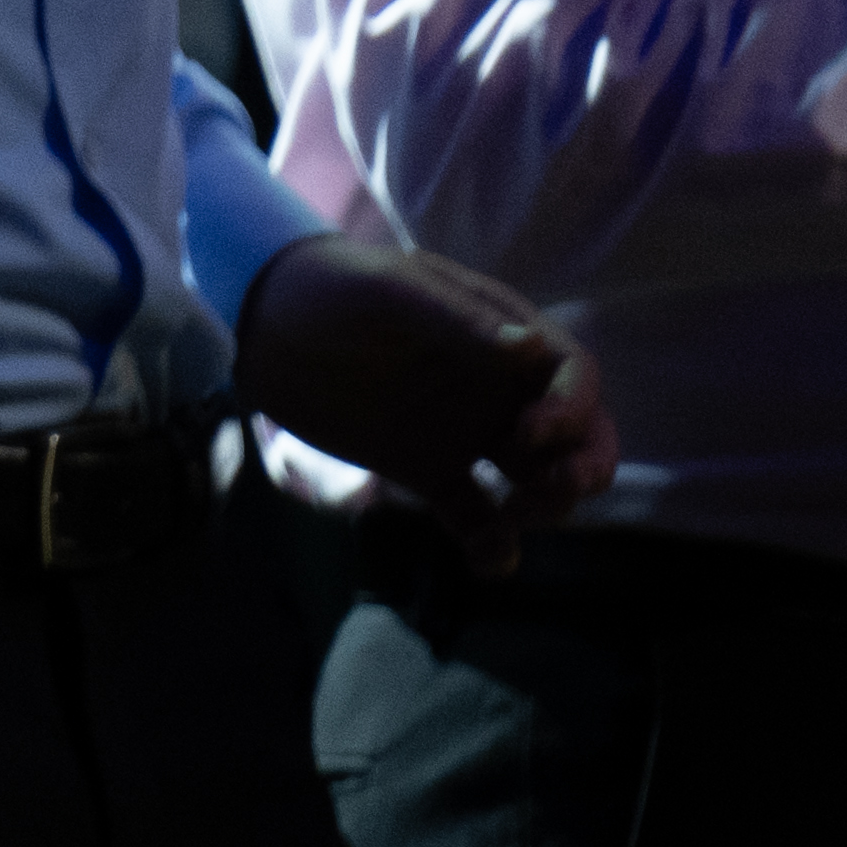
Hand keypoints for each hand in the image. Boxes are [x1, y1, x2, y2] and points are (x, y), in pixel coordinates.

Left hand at [230, 234, 610, 571]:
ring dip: (547, 507)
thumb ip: (456, 319)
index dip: (572, 410)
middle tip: (551, 492)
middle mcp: (498, 387)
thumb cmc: (332, 285)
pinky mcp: (431, 470)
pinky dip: (494, 544)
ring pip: (539, 480)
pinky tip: (490, 561)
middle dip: (584, 467)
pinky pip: (479, 516)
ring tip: (511, 520)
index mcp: (501, 335)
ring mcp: (467, 432)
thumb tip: (531, 348)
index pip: (573, 376)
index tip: (530, 435)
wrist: (262, 320)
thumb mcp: (392, 290)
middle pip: (577, 436)